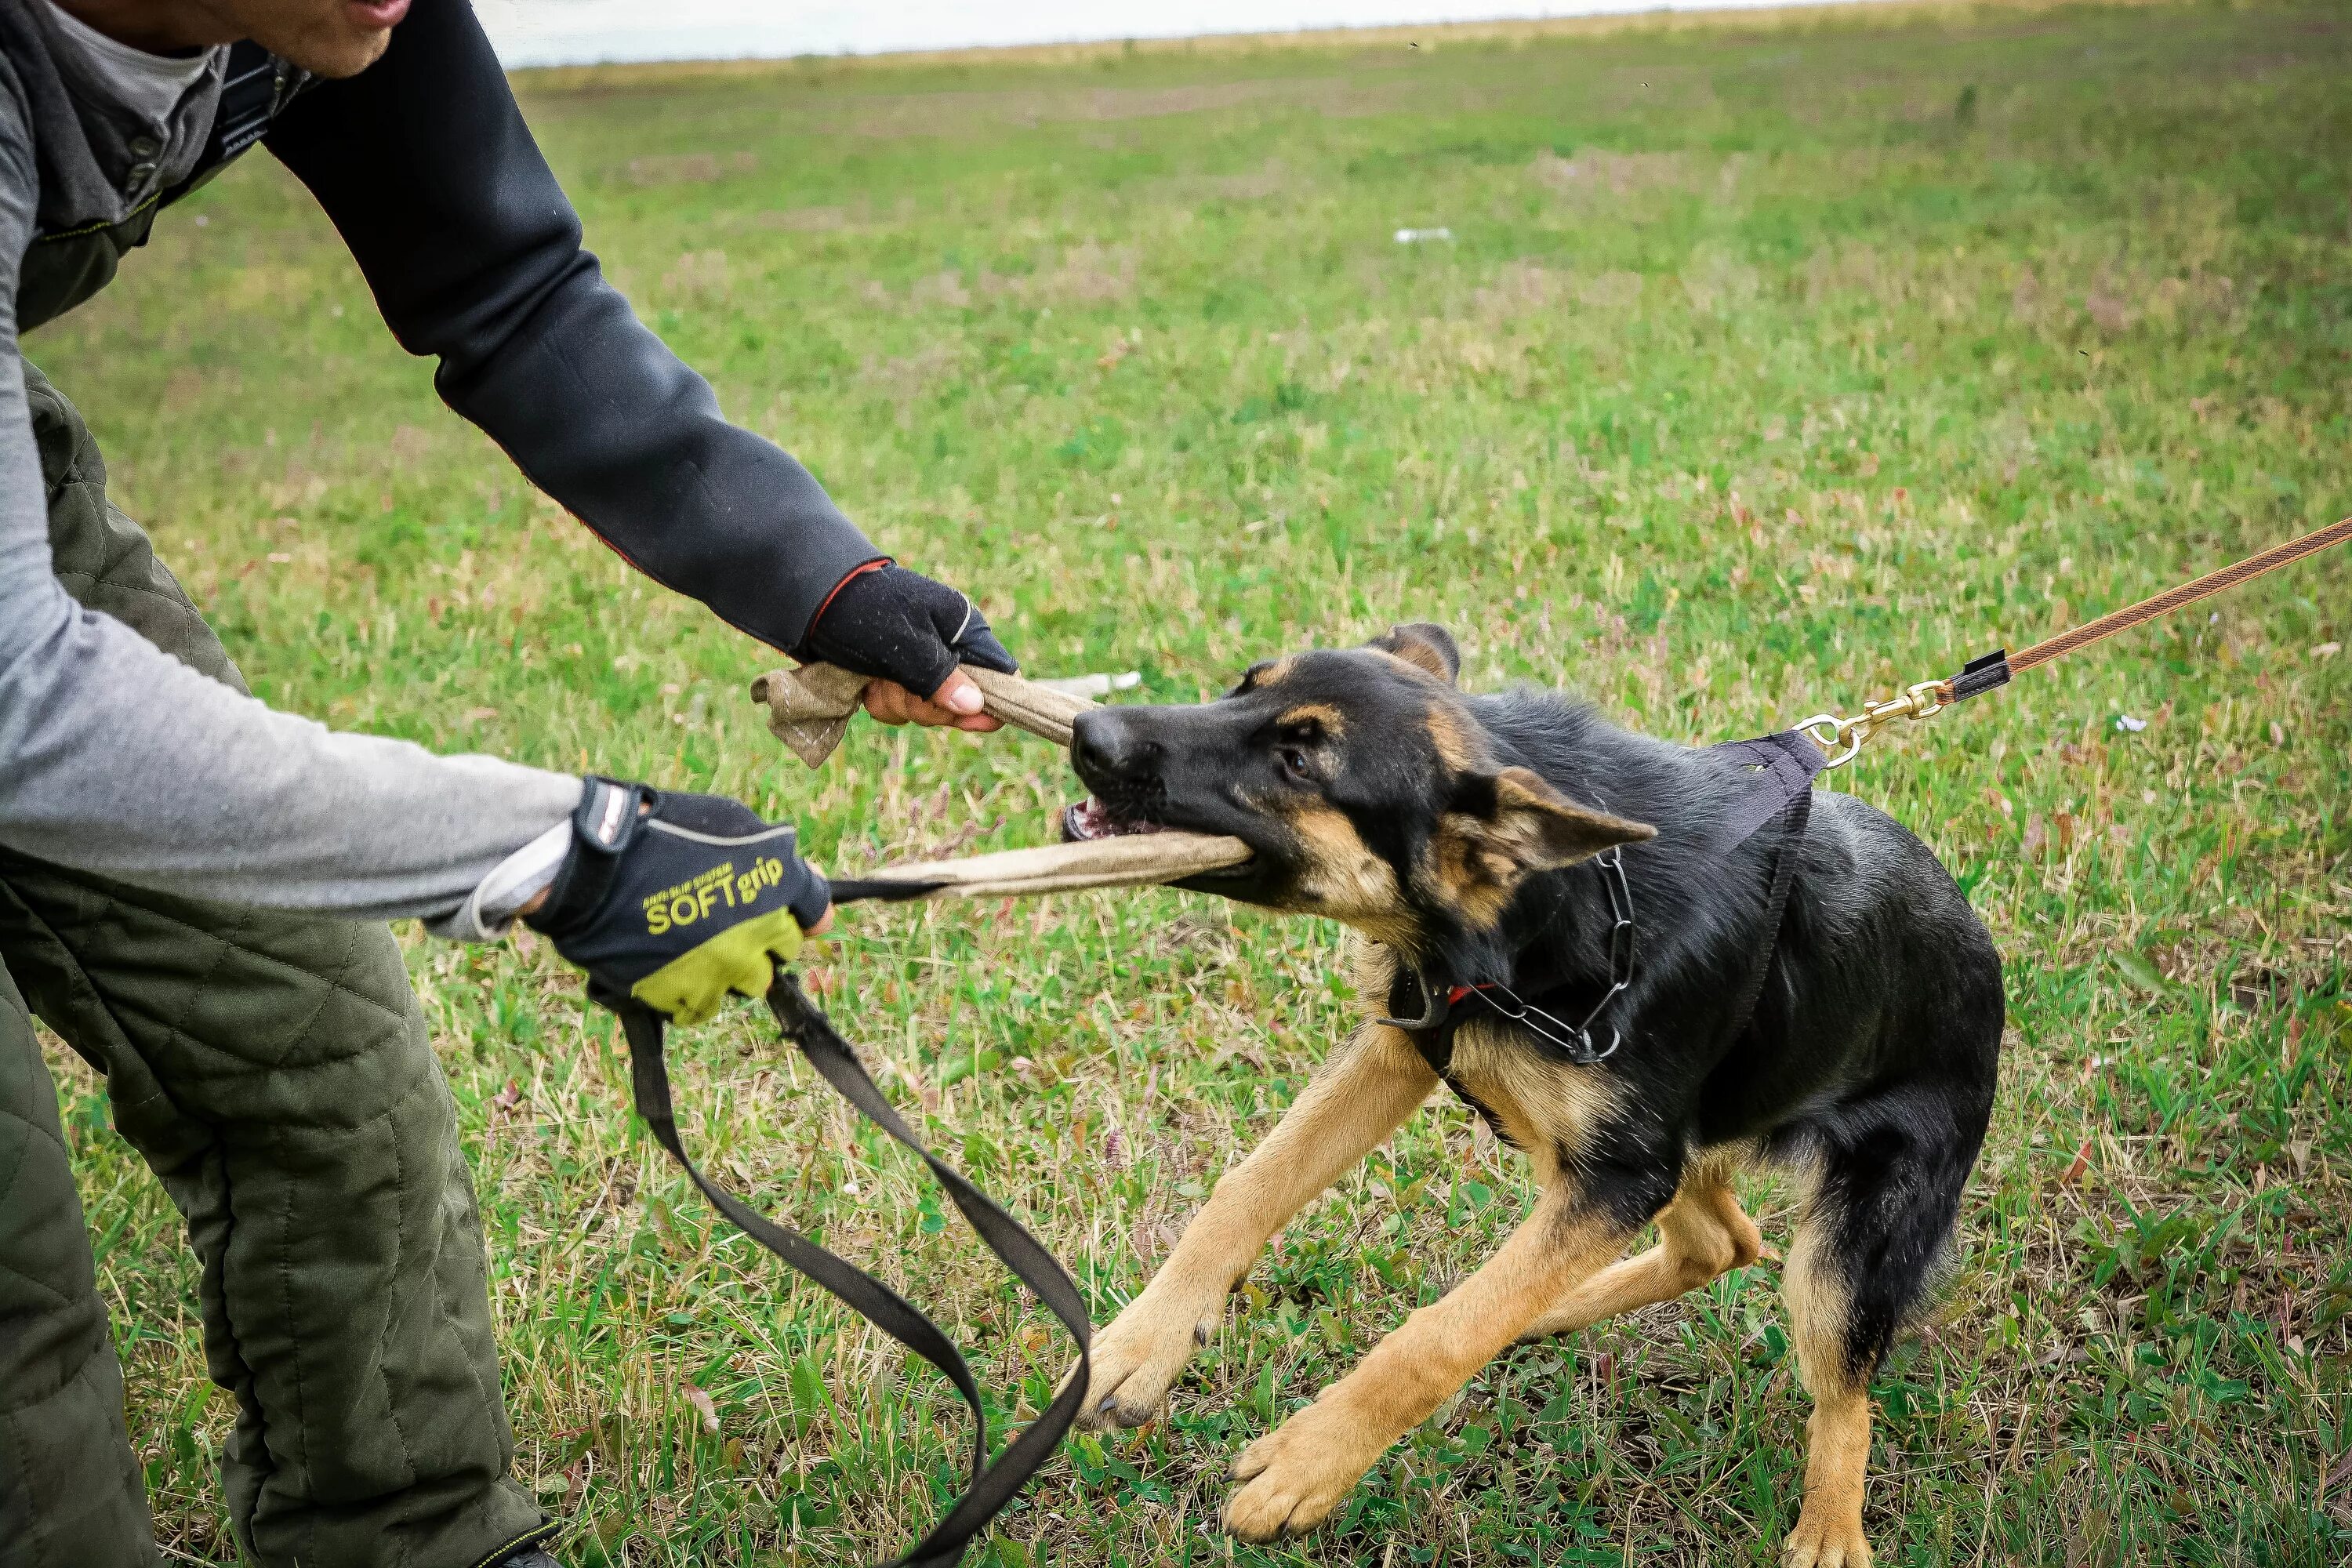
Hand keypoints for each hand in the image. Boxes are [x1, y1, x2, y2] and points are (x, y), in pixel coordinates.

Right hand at [525, 778, 831, 1025]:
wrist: (592, 864)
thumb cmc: (660, 830)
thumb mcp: (732, 822)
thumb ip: (777, 853)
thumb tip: (807, 878)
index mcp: (777, 888)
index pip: (816, 914)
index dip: (796, 910)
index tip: (779, 909)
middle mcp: (756, 935)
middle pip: (779, 957)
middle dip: (759, 942)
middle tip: (722, 923)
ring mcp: (718, 970)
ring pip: (743, 987)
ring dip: (726, 972)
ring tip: (691, 944)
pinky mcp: (680, 994)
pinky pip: (700, 1009)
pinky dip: (690, 994)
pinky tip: (672, 968)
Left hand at [798, 562, 1016, 733]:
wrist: (808, 599)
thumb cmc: (861, 612)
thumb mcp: (904, 644)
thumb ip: (940, 676)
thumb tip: (977, 707)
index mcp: (962, 629)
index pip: (1000, 674)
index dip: (990, 702)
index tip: (970, 719)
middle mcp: (947, 648)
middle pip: (962, 703)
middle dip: (926, 705)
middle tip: (897, 685)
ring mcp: (920, 666)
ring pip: (927, 710)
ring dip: (897, 703)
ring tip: (875, 679)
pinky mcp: (896, 678)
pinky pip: (901, 709)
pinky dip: (882, 702)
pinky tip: (865, 685)